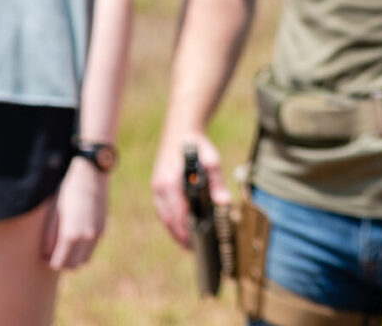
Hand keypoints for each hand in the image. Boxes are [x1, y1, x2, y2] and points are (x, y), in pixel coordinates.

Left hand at [43, 158, 109, 270]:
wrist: (91, 173)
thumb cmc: (67, 189)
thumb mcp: (54, 211)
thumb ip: (50, 236)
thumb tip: (46, 254)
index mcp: (71, 234)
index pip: (60, 263)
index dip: (50, 262)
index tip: (44, 255)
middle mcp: (87, 237)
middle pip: (74, 265)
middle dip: (63, 262)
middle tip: (53, 252)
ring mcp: (97, 233)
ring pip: (85, 258)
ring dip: (75, 256)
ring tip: (65, 243)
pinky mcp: (103, 227)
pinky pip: (92, 247)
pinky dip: (83, 247)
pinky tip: (76, 233)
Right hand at [150, 133, 229, 248]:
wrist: (181, 131)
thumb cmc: (197, 146)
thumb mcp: (211, 160)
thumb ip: (217, 182)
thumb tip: (224, 203)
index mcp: (170, 181)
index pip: (177, 213)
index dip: (186, 231)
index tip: (196, 244)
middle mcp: (160, 186)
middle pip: (169, 220)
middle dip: (181, 236)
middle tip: (195, 250)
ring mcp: (156, 188)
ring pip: (165, 217)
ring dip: (176, 232)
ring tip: (190, 245)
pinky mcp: (158, 189)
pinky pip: (164, 211)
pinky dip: (173, 222)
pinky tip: (184, 230)